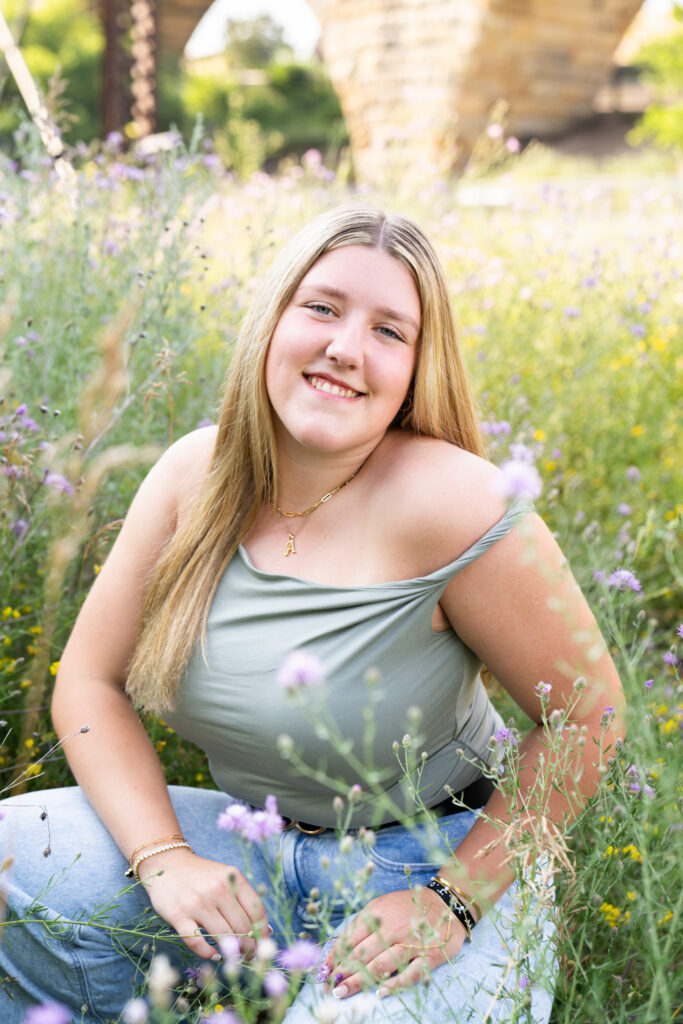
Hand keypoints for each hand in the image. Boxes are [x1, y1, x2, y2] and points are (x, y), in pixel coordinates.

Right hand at [138, 847, 269, 959]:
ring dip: (232, 952)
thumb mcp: (226, 878)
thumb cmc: (202, 876)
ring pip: (224, 937)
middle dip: (250, 946)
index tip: (263, 942)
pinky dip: (208, 953)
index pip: (257, 910)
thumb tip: (266, 932)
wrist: (167, 864)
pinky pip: (197, 943)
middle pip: (243, 927)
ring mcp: (197, 903)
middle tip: (249, 955)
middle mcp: (217, 889)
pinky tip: (214, 954)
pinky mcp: (178, 915)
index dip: (263, 932)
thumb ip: (244, 901)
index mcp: (233, 878)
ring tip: (234, 956)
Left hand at [323, 888, 465, 999]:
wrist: (447, 903)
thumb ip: (363, 923)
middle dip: (342, 973)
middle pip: (361, 955)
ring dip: (359, 981)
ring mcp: (411, 942)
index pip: (350, 938)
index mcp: (378, 913)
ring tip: (343, 992)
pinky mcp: (429, 956)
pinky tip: (379, 992)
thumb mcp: (382, 905)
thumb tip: (340, 948)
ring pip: (380, 966)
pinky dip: (393, 985)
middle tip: (329, 987)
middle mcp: (393, 928)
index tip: (324, 971)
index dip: (335, 956)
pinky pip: (409, 974)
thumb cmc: (408, 906)